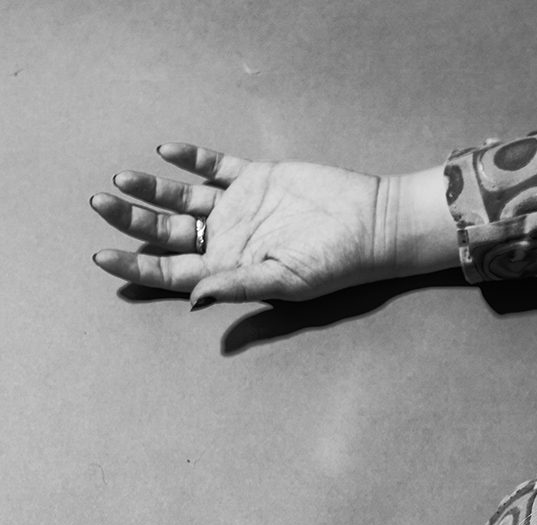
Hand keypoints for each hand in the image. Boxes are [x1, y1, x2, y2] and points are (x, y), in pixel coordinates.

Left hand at [90, 145, 448, 305]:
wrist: (373, 224)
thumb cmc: (337, 263)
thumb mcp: (286, 281)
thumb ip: (238, 286)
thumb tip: (194, 300)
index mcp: (230, 269)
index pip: (171, 271)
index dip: (136, 265)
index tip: (102, 257)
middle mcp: (228, 239)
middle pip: (168, 231)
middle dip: (132, 221)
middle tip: (102, 204)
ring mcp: (240, 207)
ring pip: (182, 198)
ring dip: (152, 188)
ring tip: (123, 179)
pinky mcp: (256, 178)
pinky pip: (215, 167)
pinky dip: (191, 159)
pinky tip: (167, 152)